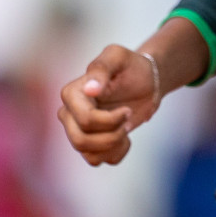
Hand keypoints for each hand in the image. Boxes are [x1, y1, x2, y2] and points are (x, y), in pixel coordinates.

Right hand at [58, 45, 160, 165]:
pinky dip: (116, 153)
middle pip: (81, 141)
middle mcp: (68, 114)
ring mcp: (76, 129)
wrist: (147, 80)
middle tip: (128, 119)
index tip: (127, 109)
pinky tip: (125, 138)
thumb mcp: (118, 57)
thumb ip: (102, 68)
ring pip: (88, 154)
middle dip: (112, 135)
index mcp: (72, 94)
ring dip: (115, 144)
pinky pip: (97, 160)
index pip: (86, 120)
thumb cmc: (131, 66)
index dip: (111, 120)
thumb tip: (90, 90)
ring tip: (126, 127)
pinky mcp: (90, 141)